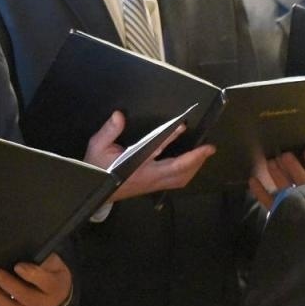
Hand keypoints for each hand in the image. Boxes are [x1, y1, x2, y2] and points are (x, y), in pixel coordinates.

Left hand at [0, 252, 71, 305]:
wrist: (57, 298)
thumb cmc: (52, 275)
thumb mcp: (55, 265)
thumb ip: (44, 259)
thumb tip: (26, 251)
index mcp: (54, 287)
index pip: (43, 282)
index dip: (30, 274)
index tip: (18, 266)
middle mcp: (43, 304)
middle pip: (24, 296)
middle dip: (7, 284)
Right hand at [85, 111, 214, 199]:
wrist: (95, 190)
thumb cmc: (98, 168)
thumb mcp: (98, 146)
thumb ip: (109, 131)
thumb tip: (119, 115)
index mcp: (136, 166)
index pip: (158, 149)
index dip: (171, 137)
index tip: (182, 126)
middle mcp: (149, 177)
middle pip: (179, 171)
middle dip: (196, 160)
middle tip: (208, 148)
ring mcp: (154, 184)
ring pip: (181, 179)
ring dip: (194, 167)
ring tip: (204, 154)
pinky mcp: (155, 187)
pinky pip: (177, 182)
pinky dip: (188, 173)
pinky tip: (193, 164)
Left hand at [249, 144, 304, 209]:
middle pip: (300, 179)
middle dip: (292, 166)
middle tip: (285, 155)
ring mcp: (293, 205)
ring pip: (285, 188)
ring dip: (277, 174)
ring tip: (271, 162)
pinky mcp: (280, 213)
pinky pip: (268, 202)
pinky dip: (259, 191)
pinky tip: (252, 180)